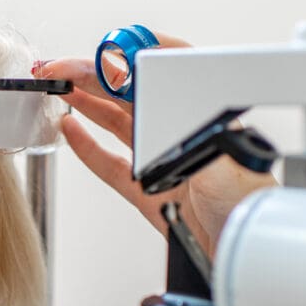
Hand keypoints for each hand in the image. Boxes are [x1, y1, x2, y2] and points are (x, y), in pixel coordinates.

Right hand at [33, 33, 273, 256]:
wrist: (243, 251)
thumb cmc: (246, 204)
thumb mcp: (211, 150)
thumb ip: (173, 119)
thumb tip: (138, 86)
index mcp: (199, 115)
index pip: (159, 71)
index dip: (127, 55)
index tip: (96, 53)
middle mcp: (178, 133)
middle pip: (129, 93)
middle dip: (92, 76)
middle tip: (60, 69)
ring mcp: (161, 161)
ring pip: (117, 122)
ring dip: (86, 102)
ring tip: (60, 88)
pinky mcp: (148, 192)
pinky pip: (110, 163)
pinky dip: (87, 145)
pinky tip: (71, 128)